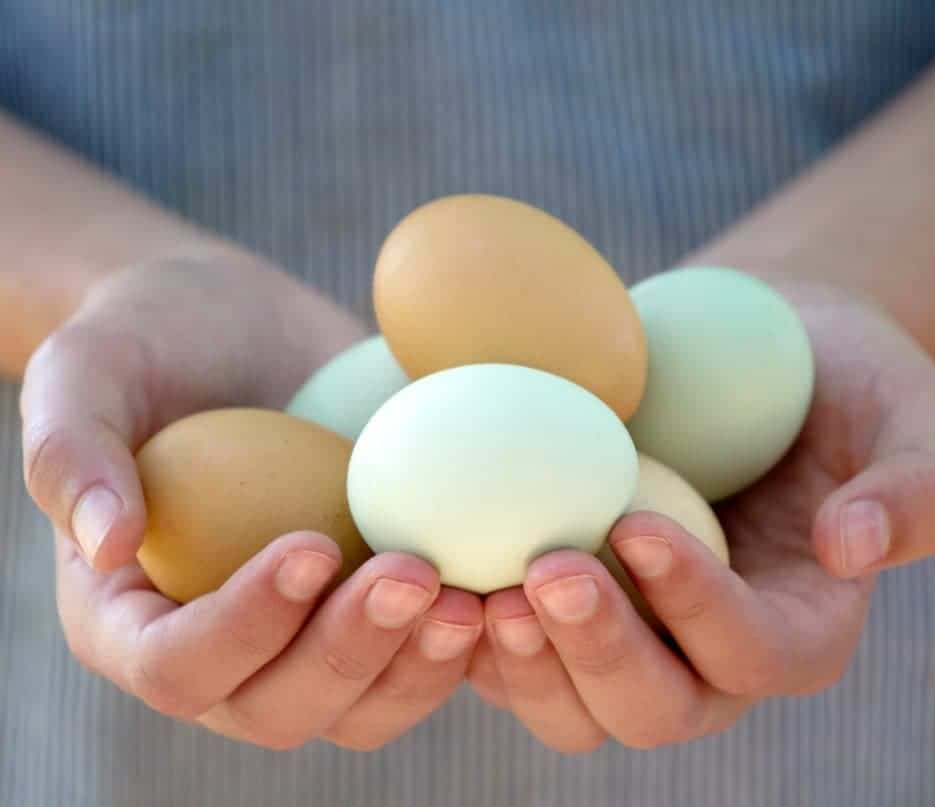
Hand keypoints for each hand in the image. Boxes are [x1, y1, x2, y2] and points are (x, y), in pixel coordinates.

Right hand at [21, 257, 483, 749]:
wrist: (236, 322)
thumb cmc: (151, 338)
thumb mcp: (87, 366)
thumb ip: (71, 451)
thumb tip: (106, 543)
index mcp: (132, 614)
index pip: (177, 665)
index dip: (244, 627)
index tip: (310, 544)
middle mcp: (223, 645)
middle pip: (280, 706)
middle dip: (349, 655)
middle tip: (413, 574)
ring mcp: (306, 633)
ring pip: (362, 707)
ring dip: (418, 668)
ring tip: (472, 598)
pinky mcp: (372, 605)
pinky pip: (420, 657)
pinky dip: (466, 640)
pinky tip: (509, 583)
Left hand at [469, 280, 934, 751]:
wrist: (748, 352)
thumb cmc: (836, 378)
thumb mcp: (909, 411)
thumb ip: (917, 484)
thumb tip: (854, 548)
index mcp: (798, 625)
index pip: (754, 653)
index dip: (696, 610)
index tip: (634, 526)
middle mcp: (707, 652)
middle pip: (653, 708)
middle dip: (596, 655)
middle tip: (541, 573)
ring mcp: (630, 636)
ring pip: (572, 708)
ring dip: (523, 665)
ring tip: (477, 589)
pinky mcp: (563, 607)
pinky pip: (511, 654)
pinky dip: (471, 632)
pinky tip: (436, 570)